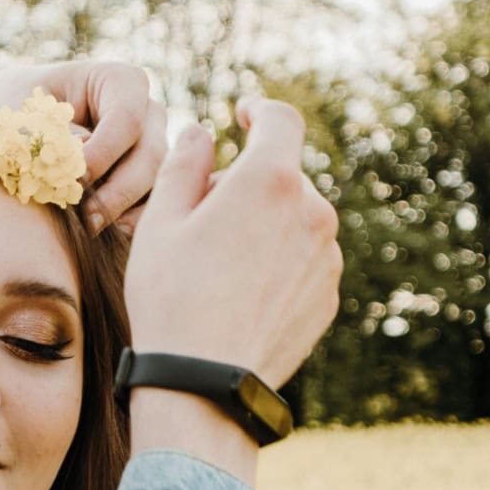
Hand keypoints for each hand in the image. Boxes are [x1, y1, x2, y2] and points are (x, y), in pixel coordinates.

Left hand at [0, 60, 165, 234]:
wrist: (24, 121)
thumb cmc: (22, 110)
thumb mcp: (23, 114)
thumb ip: (45, 134)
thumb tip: (74, 164)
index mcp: (121, 82)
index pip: (126, 120)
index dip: (102, 154)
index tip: (71, 181)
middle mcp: (148, 111)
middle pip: (151, 154)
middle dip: (118, 191)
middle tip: (86, 220)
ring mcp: (154, 144)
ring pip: (156, 181)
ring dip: (125, 208)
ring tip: (92, 229)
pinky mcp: (150, 175)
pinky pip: (154, 200)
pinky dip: (134, 219)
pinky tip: (108, 234)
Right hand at [122, 98, 342, 479]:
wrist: (204, 379)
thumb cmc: (172, 296)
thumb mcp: (160, 222)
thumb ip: (183, 165)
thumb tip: (201, 134)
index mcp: (270, 181)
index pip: (280, 120)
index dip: (259, 111)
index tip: (242, 115)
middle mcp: (314, 212)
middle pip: (283, 176)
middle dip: (248, 183)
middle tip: (201, 215)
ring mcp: (328, 256)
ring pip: (295, 219)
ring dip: (264, 224)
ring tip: (217, 263)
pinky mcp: (329, 294)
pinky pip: (304, 259)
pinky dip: (277, 261)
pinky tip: (238, 292)